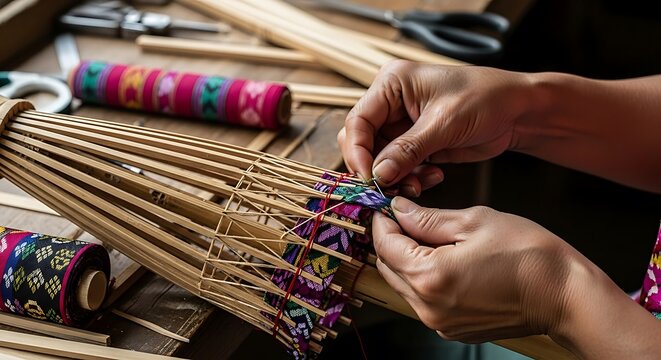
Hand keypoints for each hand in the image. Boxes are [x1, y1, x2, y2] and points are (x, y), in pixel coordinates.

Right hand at [338, 60, 534, 195]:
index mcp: (392, 84)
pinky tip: (433, 176)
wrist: (518, 111)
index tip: (369, 179)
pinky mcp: (415, 144)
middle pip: (363, 142)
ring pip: (380, 160)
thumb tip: (377, 175)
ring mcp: (402, 125)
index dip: (358, 152)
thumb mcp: (445, 123)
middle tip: (391, 188)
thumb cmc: (486, 99)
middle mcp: (391, 103)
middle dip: (376, 168)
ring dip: (396, 177)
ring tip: (419, 183)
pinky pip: (399, 167)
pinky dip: (411, 177)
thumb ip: (408, 149)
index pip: (358, 121)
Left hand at [373, 196, 581, 342]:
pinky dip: (424, 278)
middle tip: (408, 216)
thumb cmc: (529, 254)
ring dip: (406, 259)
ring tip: (430, 236)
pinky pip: (423, 300)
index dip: (383, 221)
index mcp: (430, 277)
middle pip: (388, 267)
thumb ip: (428, 219)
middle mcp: (429, 307)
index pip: (385, 245)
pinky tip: (445, 259)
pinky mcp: (452, 329)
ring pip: (403, 284)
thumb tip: (399, 211)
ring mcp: (440, 323)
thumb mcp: (474, 222)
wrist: (565, 295)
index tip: (388, 205)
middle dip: (392, 239)